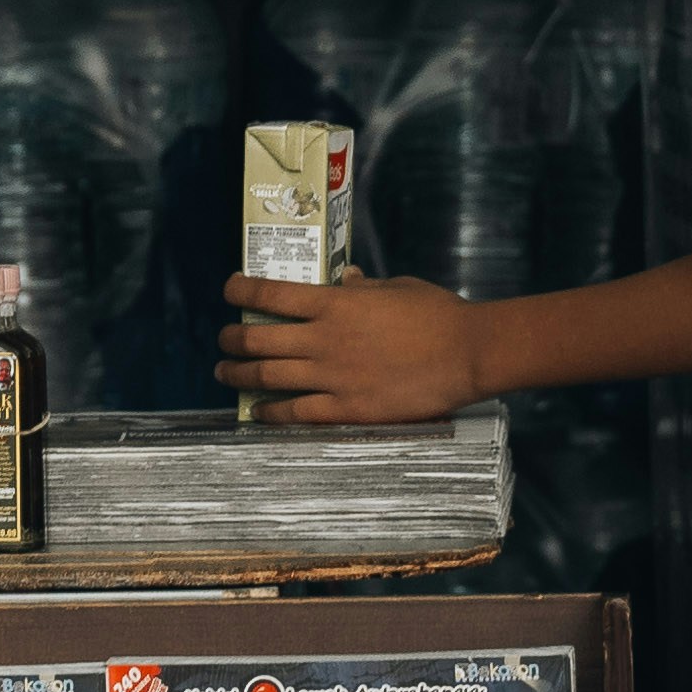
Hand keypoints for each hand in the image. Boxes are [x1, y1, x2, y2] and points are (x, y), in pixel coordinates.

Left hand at [216, 273, 492, 425]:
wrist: (468, 354)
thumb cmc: (438, 314)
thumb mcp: (396, 287)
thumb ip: (363, 287)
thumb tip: (346, 280)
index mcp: (334, 303)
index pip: (270, 293)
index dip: (241, 291)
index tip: (229, 291)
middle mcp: (324, 339)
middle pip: (257, 339)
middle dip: (231, 340)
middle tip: (224, 340)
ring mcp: (332, 376)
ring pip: (267, 377)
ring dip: (238, 375)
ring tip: (225, 374)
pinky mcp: (347, 408)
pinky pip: (296, 412)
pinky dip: (270, 411)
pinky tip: (258, 412)